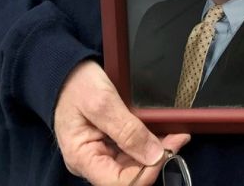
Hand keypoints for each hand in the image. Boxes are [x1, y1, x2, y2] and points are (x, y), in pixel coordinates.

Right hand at [54, 60, 190, 185]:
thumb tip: (154, 155)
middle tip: (177, 137)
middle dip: (156, 159)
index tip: (168, 149)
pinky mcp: (109, 144)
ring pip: (134, 165)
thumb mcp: (102, 102)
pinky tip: (162, 132)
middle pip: (130, 175)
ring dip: (156, 152)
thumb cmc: (76, 84)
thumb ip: (127, 130)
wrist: (66, 70)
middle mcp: (91, 162)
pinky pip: (132, 152)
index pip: (119, 183)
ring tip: (174, 133)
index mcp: (83, 158)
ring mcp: (101, 154)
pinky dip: (149, 143)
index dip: (147, 171)